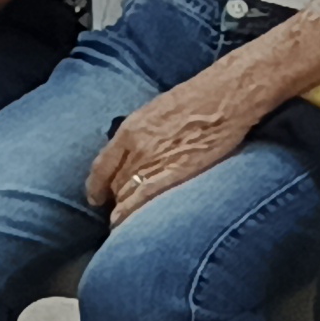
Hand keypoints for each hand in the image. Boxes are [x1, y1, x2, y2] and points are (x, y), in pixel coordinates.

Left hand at [88, 70, 264, 220]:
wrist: (224, 96)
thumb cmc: (197, 98)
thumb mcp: (157, 111)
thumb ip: (141, 133)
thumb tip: (134, 152)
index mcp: (131, 129)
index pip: (101, 165)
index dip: (95, 186)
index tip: (95, 197)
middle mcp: (137, 147)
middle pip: (115, 183)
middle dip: (115, 198)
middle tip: (119, 208)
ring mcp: (155, 161)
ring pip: (127, 193)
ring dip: (124, 208)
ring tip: (126, 221)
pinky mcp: (176, 172)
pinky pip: (143, 198)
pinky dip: (129, 213)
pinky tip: (123, 223)